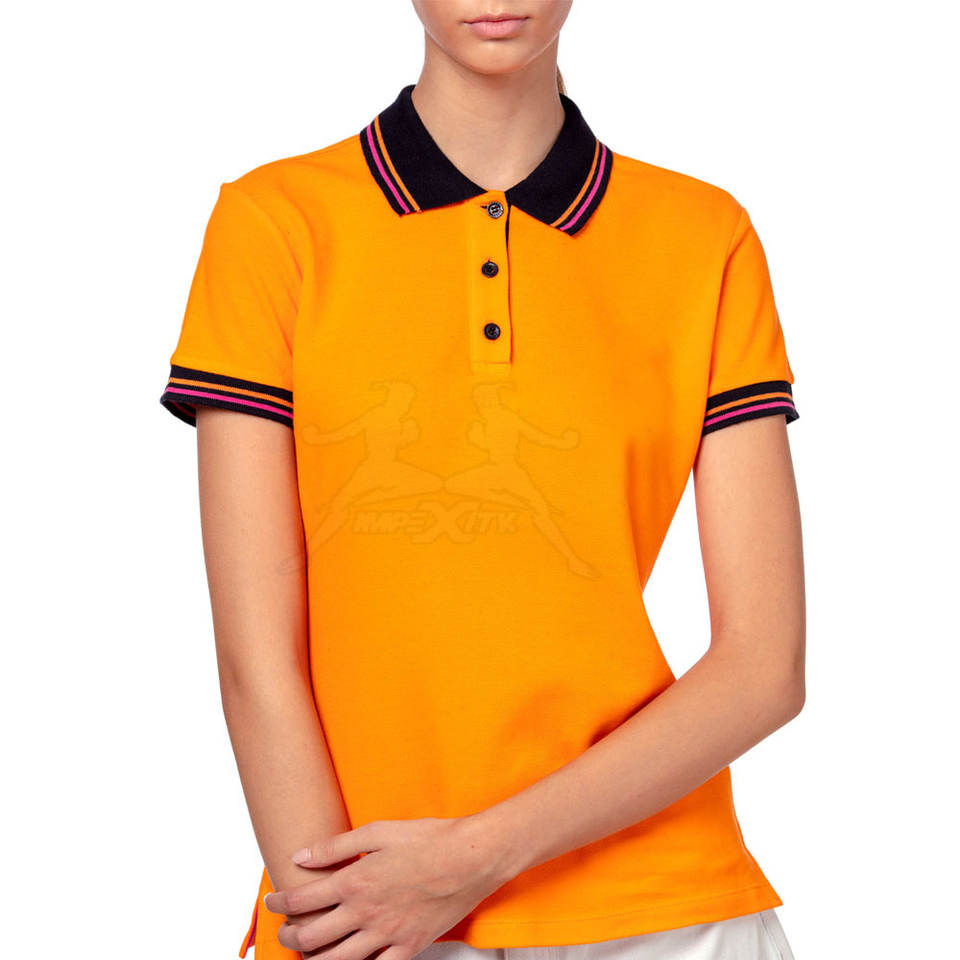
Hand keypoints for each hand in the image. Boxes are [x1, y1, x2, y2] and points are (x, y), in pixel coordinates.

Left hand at [262, 816, 513, 959]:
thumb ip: (336, 846)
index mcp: (356, 881)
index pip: (302, 898)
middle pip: (311, 937)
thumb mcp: (379, 831)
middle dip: (289, 935)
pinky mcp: (409, 948)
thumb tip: (301, 855)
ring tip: (306, 954)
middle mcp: (366, 913)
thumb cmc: (430, 839)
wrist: (472, 857)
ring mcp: (387, 934)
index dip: (280, 900)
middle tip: (285, 929)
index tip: (273, 899)